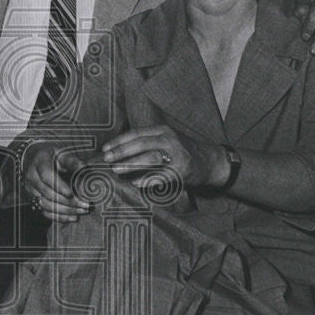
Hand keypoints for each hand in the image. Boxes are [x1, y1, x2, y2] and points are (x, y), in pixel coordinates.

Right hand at [22, 144, 89, 221]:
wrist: (34, 159)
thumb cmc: (52, 156)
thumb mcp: (62, 154)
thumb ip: (73, 162)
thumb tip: (85, 170)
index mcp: (39, 163)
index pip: (46, 176)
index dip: (59, 186)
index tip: (71, 194)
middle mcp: (32, 178)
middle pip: (48, 193)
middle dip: (68, 202)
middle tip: (86, 205)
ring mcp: (30, 191)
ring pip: (47, 205)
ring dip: (66, 211)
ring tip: (83, 211)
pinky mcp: (33, 200)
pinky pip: (45, 212)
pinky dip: (60, 217)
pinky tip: (74, 217)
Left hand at [102, 126, 227, 187]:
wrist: (210, 161)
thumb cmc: (181, 151)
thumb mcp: (165, 140)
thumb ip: (147, 142)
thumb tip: (118, 150)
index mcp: (162, 130)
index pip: (136, 133)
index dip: (119, 141)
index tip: (105, 149)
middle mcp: (169, 139)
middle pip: (141, 144)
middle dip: (121, 152)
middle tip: (107, 160)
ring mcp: (177, 154)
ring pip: (151, 157)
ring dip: (131, 164)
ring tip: (116, 170)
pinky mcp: (183, 170)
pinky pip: (162, 175)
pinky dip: (148, 180)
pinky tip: (135, 183)